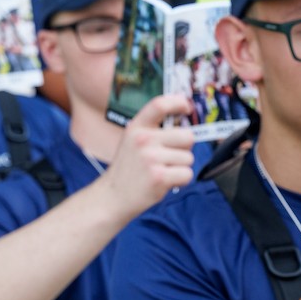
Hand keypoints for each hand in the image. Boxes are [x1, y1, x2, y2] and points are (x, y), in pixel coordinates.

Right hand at [100, 94, 195, 217]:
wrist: (112, 196)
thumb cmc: (130, 169)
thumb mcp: (133, 141)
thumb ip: (155, 130)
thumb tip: (185, 121)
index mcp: (136, 127)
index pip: (160, 105)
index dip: (178, 102)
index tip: (186, 107)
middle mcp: (143, 140)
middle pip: (187, 136)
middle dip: (184, 148)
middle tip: (168, 158)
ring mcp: (150, 158)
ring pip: (188, 158)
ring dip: (180, 167)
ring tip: (162, 171)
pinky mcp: (159, 177)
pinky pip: (187, 174)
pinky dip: (181, 180)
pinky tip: (165, 182)